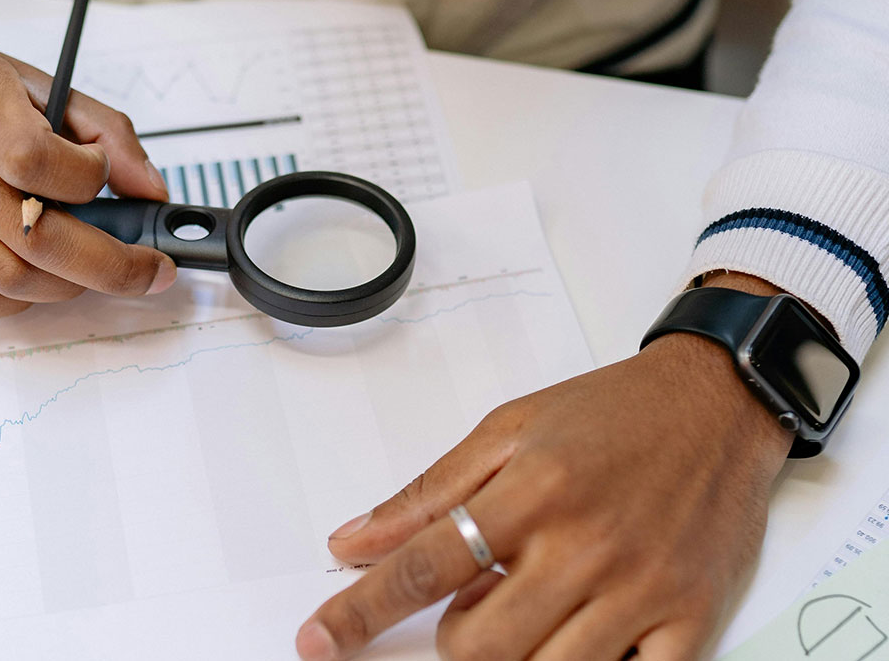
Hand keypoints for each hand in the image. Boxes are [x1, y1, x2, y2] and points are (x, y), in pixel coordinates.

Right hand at [0, 0, 174, 317]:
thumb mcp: (36, 79)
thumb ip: (106, 130)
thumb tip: (151, 191)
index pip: (36, 162)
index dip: (87, 180)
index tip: (102, 174)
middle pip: (36, 239)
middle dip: (111, 267)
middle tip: (149, 270)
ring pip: (10, 278)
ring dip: (70, 286)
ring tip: (93, 267)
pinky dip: (20, 301)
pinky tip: (41, 278)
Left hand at [297, 275, 793, 659]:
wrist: (720, 402)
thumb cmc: (612, 413)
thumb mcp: (508, 428)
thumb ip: (428, 492)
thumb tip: (352, 541)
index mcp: (532, 492)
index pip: (423, 567)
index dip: (359, 612)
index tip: (317, 641)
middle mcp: (585, 546)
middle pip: (478, 645)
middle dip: (455, 638)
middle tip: (479, 598)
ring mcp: (642, 591)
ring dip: (515, 657)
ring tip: (532, 607)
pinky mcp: (692, 620)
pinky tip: (582, 639)